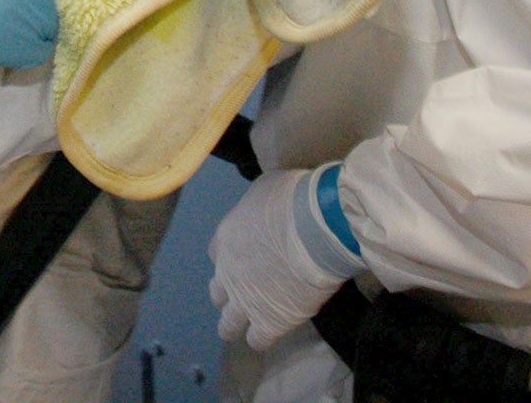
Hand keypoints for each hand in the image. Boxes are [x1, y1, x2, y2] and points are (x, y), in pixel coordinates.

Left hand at [209, 166, 363, 350]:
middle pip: (217, 292)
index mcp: (225, 238)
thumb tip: (265, 209)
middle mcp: (228, 272)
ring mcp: (245, 300)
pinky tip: (274, 331)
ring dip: (237, 324)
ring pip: (227, 325)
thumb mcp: (265, 189)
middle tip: (249, 292)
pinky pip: (257, 341)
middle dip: (230, 293)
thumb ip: (257, 208)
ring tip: (252, 324)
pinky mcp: (268, 322)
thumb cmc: (293, 199)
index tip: (245, 258)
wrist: (314, 228)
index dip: (230, 259)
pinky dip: (263, 338)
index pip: (216, 255)